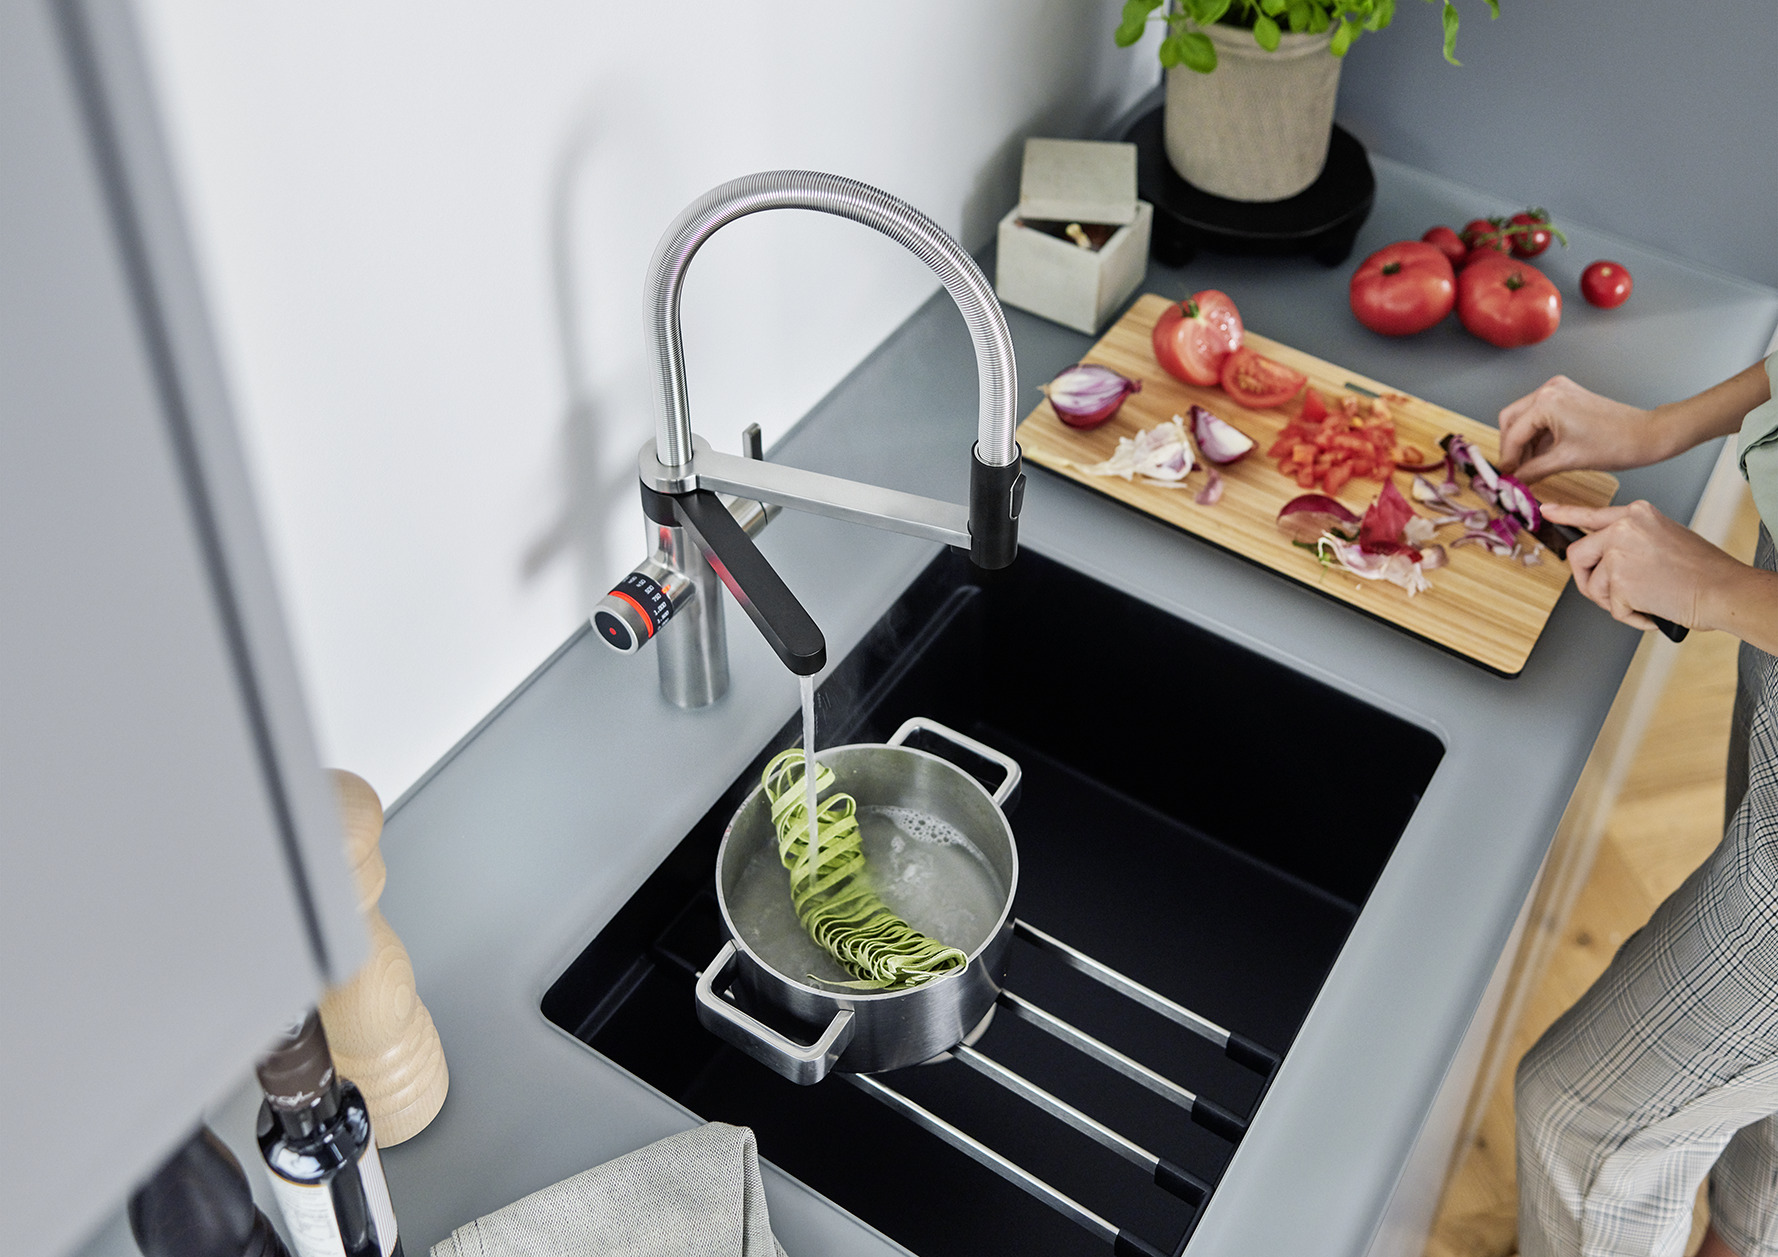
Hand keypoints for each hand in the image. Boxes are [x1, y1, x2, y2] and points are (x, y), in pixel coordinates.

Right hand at [1496, 376, 1665, 481]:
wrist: (1647, 435)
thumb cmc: (1615, 444)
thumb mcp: (1566, 461)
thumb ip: (1532, 471)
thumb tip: (1513, 481)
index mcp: (1546, 402)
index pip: (1513, 434)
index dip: (1507, 459)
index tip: (1506, 478)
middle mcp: (1549, 390)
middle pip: (1511, 420)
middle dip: (1511, 447)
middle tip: (1514, 471)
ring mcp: (1559, 391)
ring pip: (1524, 419)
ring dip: (1524, 443)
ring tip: (1529, 468)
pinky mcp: (1567, 397)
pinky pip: (1541, 417)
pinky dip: (1537, 437)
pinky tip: (1541, 457)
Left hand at [1543, 500, 1737, 631]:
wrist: (1723, 590)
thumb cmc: (1702, 569)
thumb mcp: (1664, 537)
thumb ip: (1631, 539)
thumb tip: (1602, 554)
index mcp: (1637, 513)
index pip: (1591, 514)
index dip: (1565, 514)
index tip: (1546, 510)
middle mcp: (1624, 528)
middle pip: (1578, 555)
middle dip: (1586, 579)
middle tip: (1607, 594)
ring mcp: (1619, 554)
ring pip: (1592, 585)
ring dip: (1613, 602)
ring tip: (1644, 601)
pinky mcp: (1619, 583)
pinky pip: (1612, 608)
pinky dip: (1632, 617)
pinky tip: (1653, 611)